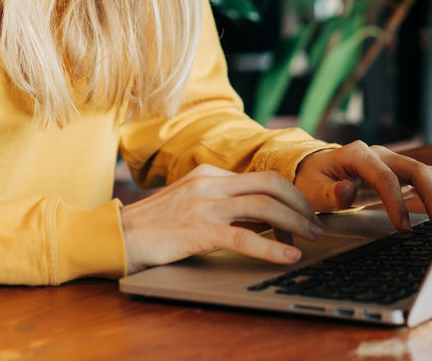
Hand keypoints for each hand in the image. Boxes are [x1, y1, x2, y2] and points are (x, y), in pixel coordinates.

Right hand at [120, 164, 324, 273]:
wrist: (115, 235)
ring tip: (311, 239)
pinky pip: (244, 238)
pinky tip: (288, 257)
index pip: (261, 178)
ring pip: (264, 206)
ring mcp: (204, 205)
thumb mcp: (191, 206)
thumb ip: (222, 207)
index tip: (305, 215)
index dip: (290, 196)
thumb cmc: (153, 227)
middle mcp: (210, 183)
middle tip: (316, 225)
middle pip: (270, 183)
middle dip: (300, 204)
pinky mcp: (198, 230)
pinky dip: (272, 247)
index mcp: (209, 174)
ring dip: (295, 223)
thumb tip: (263, 220)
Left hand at [293, 141, 431, 229]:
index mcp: (358, 155)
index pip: (385, 176)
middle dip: (431, 195)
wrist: (318, 169)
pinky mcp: (401, 173)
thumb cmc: (314, 180)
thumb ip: (329, 192)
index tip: (404, 228)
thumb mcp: (312, 189)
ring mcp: (393, 161)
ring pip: (425, 173)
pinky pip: (426, 179)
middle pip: (415, 168)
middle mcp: (380, 154)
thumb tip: (346, 191)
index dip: (396, 201)